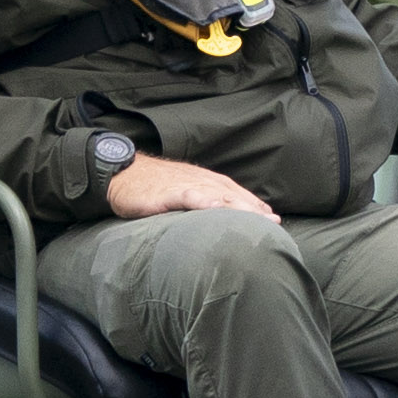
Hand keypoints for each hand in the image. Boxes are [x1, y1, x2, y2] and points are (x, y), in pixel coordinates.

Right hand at [103, 153, 277, 221]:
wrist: (121, 173)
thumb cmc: (151, 186)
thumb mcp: (181, 193)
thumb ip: (200, 204)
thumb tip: (217, 220)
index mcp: (206, 182)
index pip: (236, 194)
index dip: (255, 207)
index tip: (274, 221)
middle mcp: (201, 181)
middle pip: (233, 196)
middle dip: (255, 210)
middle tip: (275, 224)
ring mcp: (186, 185)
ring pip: (218, 196)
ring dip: (238, 207)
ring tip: (257, 219)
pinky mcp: (168, 192)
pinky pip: (190, 196)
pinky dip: (205, 201)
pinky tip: (217, 208)